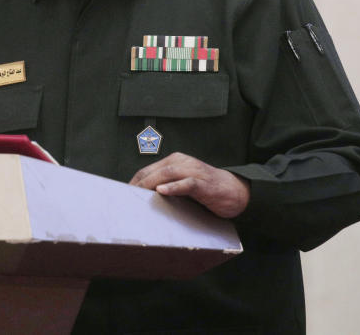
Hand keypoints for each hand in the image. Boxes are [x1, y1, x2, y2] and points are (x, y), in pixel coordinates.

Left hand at [129, 152, 250, 218]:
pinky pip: (188, 183)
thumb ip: (167, 185)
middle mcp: (183, 162)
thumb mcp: (183, 183)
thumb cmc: (207, 189)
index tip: (123, 194)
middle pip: (154, 170)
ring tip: (138, 194)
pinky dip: (174, 187)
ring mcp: (194, 172)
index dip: (134, 181)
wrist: (236, 191)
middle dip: (139, 183)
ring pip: (168, 173)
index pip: (148, 169)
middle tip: (126, 197)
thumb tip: (143, 196)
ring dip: (151, 183)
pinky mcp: (205, 184)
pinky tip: (162, 191)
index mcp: (176, 161)